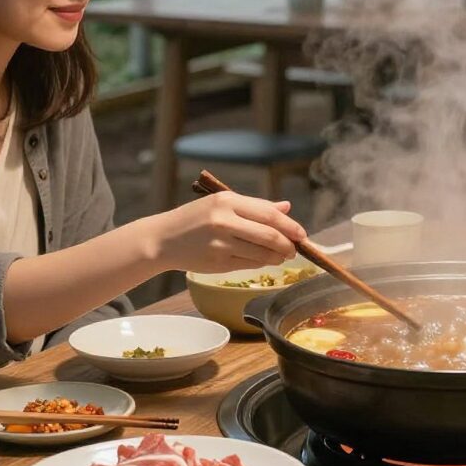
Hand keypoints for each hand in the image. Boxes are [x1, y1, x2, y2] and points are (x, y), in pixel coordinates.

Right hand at [156, 193, 305, 272]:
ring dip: (277, 257)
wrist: (163, 239)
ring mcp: (220, 243)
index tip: (301, 234)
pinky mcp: (217, 263)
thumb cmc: (195, 219)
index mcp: (227, 201)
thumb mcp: (222, 204)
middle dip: (287, 244)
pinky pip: (248, 264)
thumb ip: (255, 207)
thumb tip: (286, 207)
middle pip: (268, 235)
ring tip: (282, 256)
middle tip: (295, 249)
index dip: (290, 225)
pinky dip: (261, 263)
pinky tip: (264, 260)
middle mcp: (224, 221)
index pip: (268, 214)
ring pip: (261, 253)